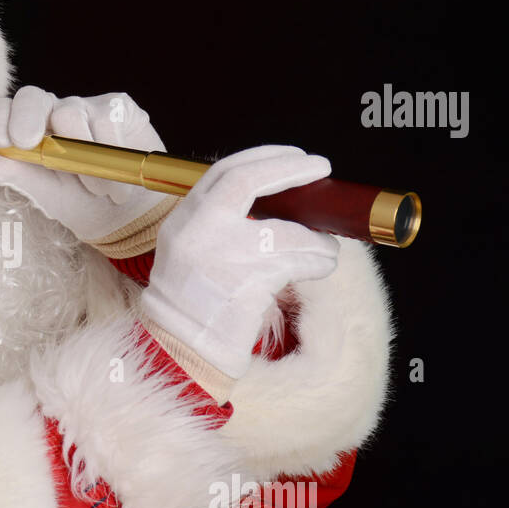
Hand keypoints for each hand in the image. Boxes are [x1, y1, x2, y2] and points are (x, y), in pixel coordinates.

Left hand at [0, 85, 172, 240]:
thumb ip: (12, 172)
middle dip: (27, 117)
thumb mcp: (42, 191)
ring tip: (96, 189)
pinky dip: (111, 152)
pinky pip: (108, 118)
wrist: (126, 216)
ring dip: (82, 157)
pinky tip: (117, 180)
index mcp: (27, 128)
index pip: (4, 108)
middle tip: (30, 144)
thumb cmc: (79, 201)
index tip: (3, 143)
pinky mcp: (119, 107)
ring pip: (72, 112)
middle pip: (33, 95)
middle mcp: (53, 111)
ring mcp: (87, 106)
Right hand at [140, 145, 339, 380]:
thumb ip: (219, 225)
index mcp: (181, 221)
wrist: (181, 351)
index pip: (222, 172)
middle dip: (289, 169)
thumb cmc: (192, 308)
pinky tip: (323, 265)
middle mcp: (195, 231)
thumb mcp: (190, 254)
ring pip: (284, 230)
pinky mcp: (246, 281)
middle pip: (247, 180)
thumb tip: (278, 205)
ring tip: (327, 248)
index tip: (293, 156)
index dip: (263, 157)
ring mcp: (220, 254)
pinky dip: (318, 261)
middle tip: (320, 166)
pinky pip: (296, 260)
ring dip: (316, 238)